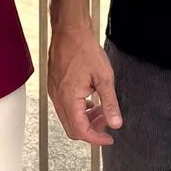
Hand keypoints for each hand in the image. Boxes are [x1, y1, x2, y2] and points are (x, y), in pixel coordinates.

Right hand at [48, 23, 121, 146]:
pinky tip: (91, 101)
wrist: (69, 31)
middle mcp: (58, 98)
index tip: (108, 138)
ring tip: (102, 110)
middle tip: (107, 123)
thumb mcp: (104, 78)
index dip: (96, 139)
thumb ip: (110, 103)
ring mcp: (55, 92)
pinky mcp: (55, 87)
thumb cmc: (83, 49)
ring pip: (69, 118)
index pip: (81, 131)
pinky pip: (65, 107)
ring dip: (86, 119)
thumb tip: (115, 122)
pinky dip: (79, 110)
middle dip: (92, 130)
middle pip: (72, 129)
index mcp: (69, 99)